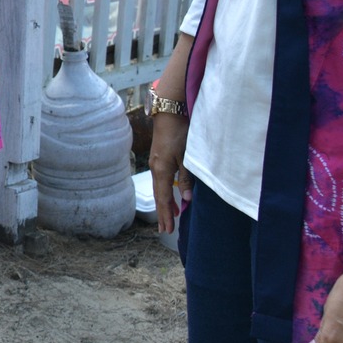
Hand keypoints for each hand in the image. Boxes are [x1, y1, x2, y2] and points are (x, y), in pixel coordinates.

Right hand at [148, 106, 191, 234]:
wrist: (169, 112)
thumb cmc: (179, 133)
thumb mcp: (186, 156)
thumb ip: (186, 178)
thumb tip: (187, 199)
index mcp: (162, 170)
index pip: (164, 198)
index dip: (166, 214)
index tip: (168, 229)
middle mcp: (156, 169)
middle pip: (159, 196)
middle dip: (163, 213)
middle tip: (166, 230)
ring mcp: (156, 163)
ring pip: (160, 188)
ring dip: (165, 203)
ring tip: (171, 216)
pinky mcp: (159, 157)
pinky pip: (161, 180)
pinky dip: (165, 192)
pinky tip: (171, 194)